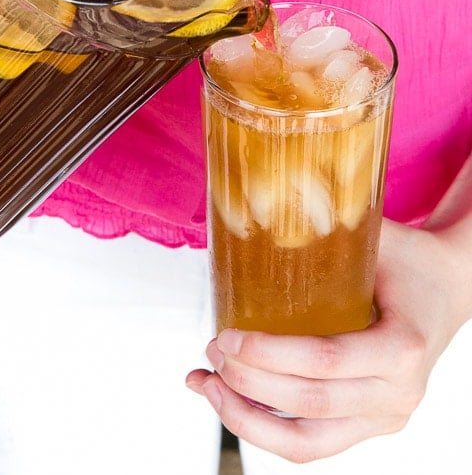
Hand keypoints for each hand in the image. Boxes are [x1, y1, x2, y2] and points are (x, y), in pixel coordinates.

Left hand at [187, 217, 471, 462]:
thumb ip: (326, 226)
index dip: (271, 355)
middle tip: (210, 348)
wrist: (449, 289)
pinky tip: (228, 400)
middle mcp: (399, 394)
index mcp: (403, 346)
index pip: (326, 361)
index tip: (228, 335)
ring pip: (307, 443)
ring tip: (204, 383)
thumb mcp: (377, 236)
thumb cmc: (407, 258)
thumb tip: (255, 208)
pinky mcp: (371, 426)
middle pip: (310, 404)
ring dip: (246, 418)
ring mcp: (386, 417)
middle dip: (247, 382)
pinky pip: (313, 444)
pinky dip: (264, 429)